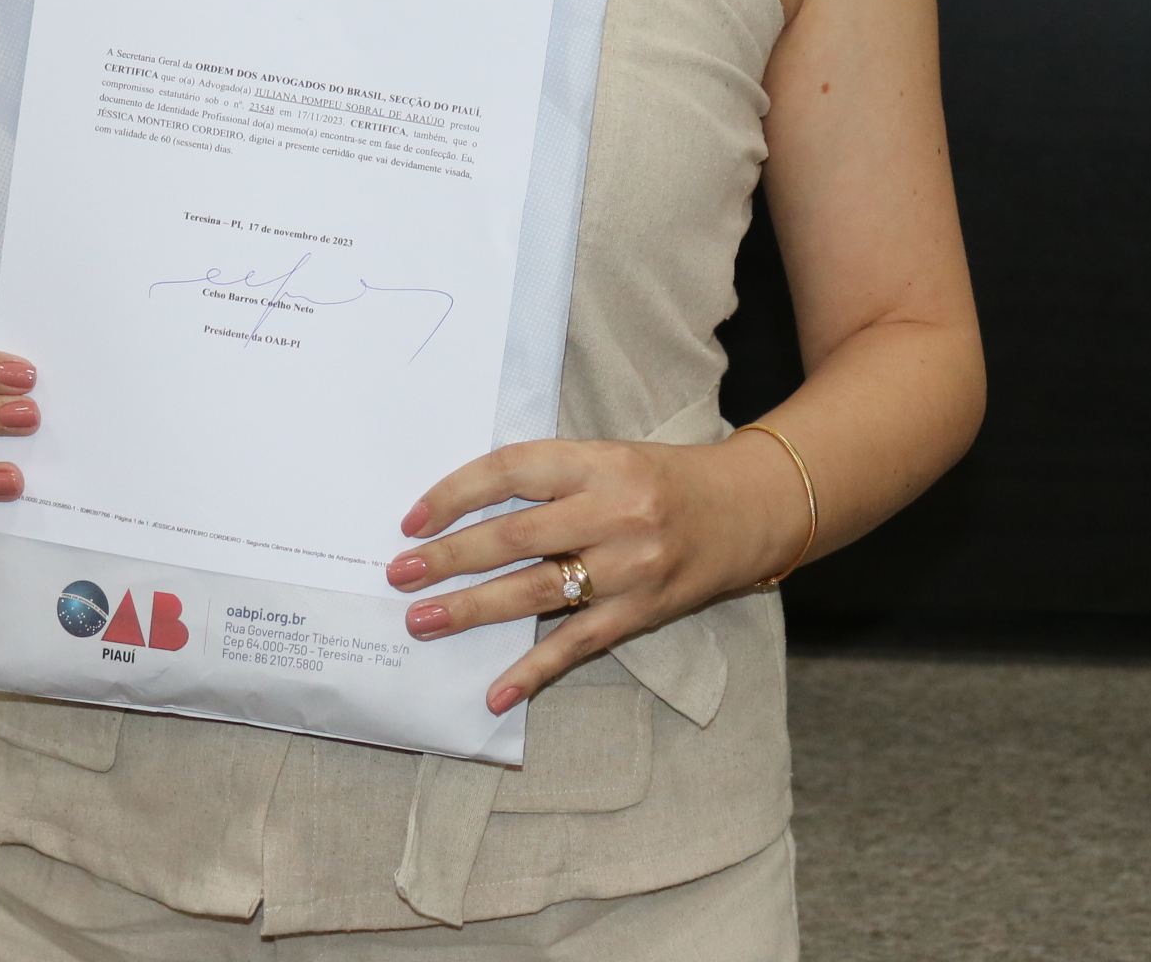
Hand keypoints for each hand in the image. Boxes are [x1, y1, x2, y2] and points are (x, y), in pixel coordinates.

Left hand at [387, 435, 810, 714]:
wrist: (750, 510)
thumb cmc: (667, 480)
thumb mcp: (611, 458)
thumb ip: (552, 478)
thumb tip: (465, 513)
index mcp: (602, 462)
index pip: (512, 471)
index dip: (456, 494)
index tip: (412, 519)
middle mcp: (615, 512)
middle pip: (515, 536)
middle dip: (449, 558)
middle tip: (400, 575)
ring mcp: (630, 567)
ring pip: (536, 591)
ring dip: (472, 609)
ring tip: (423, 621)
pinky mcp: (642, 612)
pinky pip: (577, 646)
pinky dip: (533, 671)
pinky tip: (494, 691)